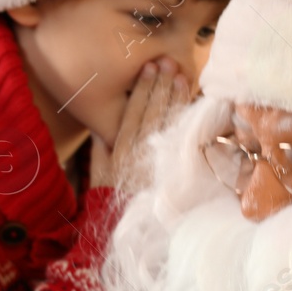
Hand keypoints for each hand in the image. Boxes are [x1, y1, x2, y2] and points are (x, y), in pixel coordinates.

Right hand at [89, 58, 192, 191]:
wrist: (126, 227)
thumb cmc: (109, 196)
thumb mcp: (98, 171)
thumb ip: (100, 145)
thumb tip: (102, 121)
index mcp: (121, 149)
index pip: (134, 111)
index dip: (142, 88)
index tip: (149, 67)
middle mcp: (142, 152)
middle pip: (154, 112)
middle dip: (162, 86)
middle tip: (169, 62)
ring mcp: (159, 160)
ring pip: (169, 123)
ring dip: (176, 98)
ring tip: (182, 76)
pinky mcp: (173, 169)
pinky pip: (182, 140)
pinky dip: (187, 121)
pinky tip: (193, 104)